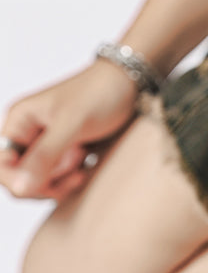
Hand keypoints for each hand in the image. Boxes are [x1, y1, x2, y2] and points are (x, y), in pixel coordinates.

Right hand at [0, 61, 138, 200]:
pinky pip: (58, 178)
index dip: (19, 181)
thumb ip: (45, 156)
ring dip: (60, 181)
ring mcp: (46, 144)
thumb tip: (18, 188)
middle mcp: (27, 134)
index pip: (1, 166)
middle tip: (74, 166)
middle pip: (19, 178)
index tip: (48, 180)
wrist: (129, 84)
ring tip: (82, 161)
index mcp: (19, 122)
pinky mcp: (65, 152)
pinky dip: (71, 179)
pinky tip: (86, 166)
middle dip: (45, 181)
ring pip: (39, 181)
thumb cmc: (100, 94)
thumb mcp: (72, 125)